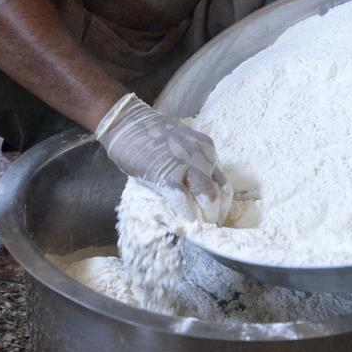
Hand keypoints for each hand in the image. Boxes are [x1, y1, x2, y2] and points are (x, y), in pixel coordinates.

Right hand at [96, 93, 231, 223]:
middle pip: (221, 193)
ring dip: (205, 218)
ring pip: (209, 198)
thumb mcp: (180, 149)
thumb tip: (192, 195)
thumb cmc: (148, 137)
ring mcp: (188, 165)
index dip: (221, 203)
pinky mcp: (169, 175)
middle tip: (208, 228)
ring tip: (199, 229)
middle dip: (216, 214)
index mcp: (207, 150)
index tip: (214, 216)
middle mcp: (204, 157)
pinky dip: (186, 215)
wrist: (127, 122)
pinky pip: (184, 201)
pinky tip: (183, 223)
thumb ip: (189, 168)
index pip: (223, 182)